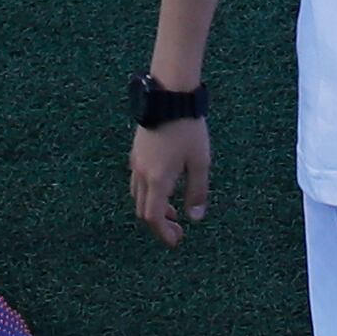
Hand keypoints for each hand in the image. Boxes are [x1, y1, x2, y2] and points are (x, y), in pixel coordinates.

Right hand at [131, 112, 212, 239]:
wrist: (169, 95)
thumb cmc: (187, 128)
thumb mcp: (200, 162)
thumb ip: (198, 192)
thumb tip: (195, 218)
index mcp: (158, 180)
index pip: (154, 218)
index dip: (164, 234)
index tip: (177, 240)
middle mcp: (142, 174)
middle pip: (143, 210)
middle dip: (160, 224)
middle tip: (178, 230)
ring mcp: (136, 162)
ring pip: (139, 196)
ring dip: (154, 208)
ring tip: (174, 210)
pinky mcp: (136, 152)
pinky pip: (138, 182)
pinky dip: (150, 193)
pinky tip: (166, 186)